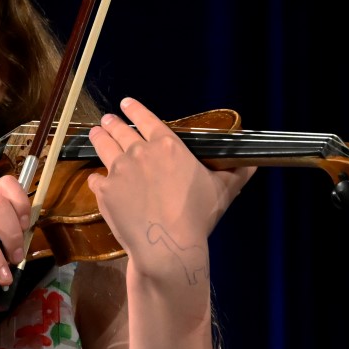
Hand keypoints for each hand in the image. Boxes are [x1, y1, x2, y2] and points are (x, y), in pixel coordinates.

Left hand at [86, 97, 253, 283]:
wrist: (167, 246)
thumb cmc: (197, 217)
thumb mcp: (223, 190)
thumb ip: (236, 173)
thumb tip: (253, 164)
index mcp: (167, 145)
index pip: (146, 119)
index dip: (134, 109)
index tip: (125, 103)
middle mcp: (139, 151)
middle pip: (120, 130)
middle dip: (113, 123)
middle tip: (108, 120)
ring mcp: (118, 170)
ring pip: (103, 146)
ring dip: (99, 137)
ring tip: (96, 133)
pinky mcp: (104, 191)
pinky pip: (96, 179)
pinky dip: (97, 178)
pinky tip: (97, 179)